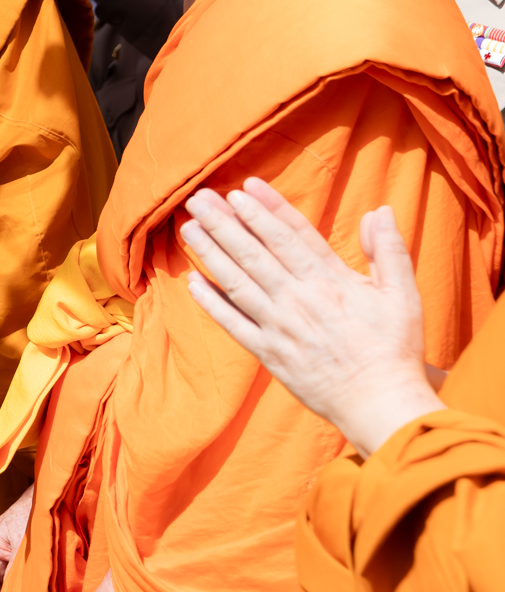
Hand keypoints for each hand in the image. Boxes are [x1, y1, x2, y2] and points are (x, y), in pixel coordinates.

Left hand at [183, 179, 442, 456]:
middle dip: (225, 222)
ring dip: (210, 252)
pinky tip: (192, 280)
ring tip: (189, 227)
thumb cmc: (395, 349)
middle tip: (199, 197)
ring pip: (237, 281)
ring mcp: (280, 326)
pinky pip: (232, 323)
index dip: (266, 209)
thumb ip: (389, 251)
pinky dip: (210, 302)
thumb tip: (380, 210)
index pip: (292, 236)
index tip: (243, 187)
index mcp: (332, 282)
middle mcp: (300, 299)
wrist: (380, 403)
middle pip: (255, 252)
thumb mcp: (404, 295)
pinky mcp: (268, 353)